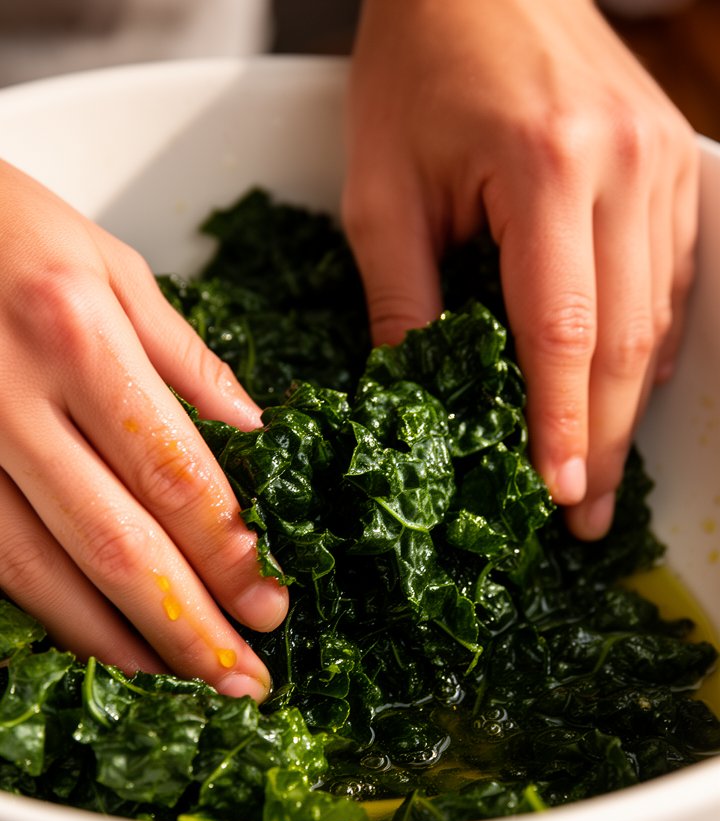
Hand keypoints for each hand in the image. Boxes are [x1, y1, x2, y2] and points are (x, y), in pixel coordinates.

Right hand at [0, 160, 287, 698]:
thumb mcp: (105, 260)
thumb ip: (182, 352)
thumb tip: (253, 427)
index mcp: (75, 333)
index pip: (172, 472)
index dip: (226, 551)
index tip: (271, 602)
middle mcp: (12, 397)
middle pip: (115, 540)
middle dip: (189, 621)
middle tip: (245, 677)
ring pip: (43, 569)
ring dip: (120, 638)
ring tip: (183, 681)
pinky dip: (51, 612)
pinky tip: (100, 643)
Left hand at [343, 0, 699, 537]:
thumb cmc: (416, 68)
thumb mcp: (380, 189)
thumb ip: (401, 301)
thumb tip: (415, 399)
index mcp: (547, 169)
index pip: (566, 331)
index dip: (564, 426)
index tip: (558, 497)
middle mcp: (624, 166)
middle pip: (628, 340)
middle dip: (604, 440)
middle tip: (584, 516)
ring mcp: (660, 162)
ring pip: (662, 317)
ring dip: (629, 405)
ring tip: (598, 475)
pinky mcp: (670, 162)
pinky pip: (672, 277)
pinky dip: (645, 347)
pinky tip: (619, 395)